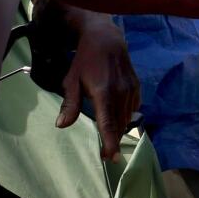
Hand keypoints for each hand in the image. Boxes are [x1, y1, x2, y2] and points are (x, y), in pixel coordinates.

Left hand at [58, 12, 139, 159]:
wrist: (106, 40)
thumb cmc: (84, 61)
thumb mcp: (72, 81)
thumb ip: (69, 104)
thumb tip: (61, 125)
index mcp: (103, 92)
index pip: (108, 123)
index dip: (110, 142)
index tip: (110, 157)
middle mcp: (120, 92)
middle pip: (118, 125)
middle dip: (112, 139)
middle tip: (105, 152)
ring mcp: (131, 90)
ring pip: (126, 119)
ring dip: (118, 128)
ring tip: (109, 132)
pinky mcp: (137, 88)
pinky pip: (132, 110)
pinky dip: (125, 116)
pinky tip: (116, 112)